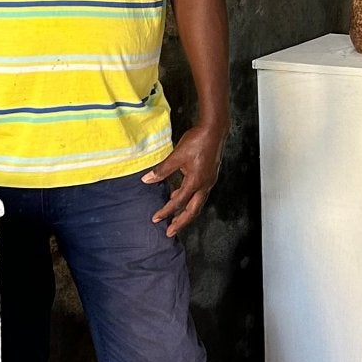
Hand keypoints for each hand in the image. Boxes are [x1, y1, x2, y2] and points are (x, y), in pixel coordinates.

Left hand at [143, 121, 226, 237]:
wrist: (214, 130)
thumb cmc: (197, 141)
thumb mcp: (177, 156)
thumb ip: (162, 170)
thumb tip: (147, 180)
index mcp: (195, 182)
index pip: (178, 202)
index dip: (166, 212)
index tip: (156, 219)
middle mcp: (204, 185)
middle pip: (192, 210)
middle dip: (181, 222)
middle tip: (170, 232)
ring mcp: (209, 181)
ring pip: (197, 203)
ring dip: (186, 212)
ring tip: (174, 218)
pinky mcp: (210, 176)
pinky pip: (200, 194)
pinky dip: (190, 200)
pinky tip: (181, 195)